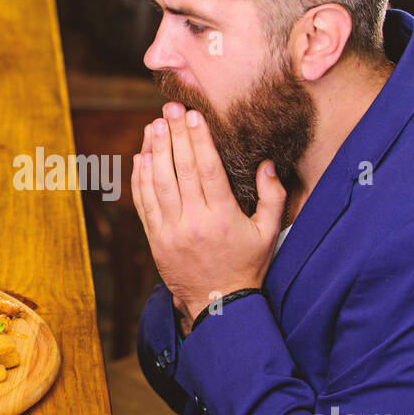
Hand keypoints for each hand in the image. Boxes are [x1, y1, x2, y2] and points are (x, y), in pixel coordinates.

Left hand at [131, 102, 287, 326]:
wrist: (218, 305)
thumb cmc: (247, 265)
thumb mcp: (269, 233)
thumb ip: (273, 197)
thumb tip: (267, 164)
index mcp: (222, 219)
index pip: (208, 171)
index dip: (199, 141)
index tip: (193, 116)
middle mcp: (193, 223)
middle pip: (181, 171)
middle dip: (174, 136)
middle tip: (169, 109)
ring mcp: (170, 232)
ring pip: (158, 185)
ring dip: (153, 152)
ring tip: (153, 125)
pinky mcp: (155, 240)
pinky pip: (144, 204)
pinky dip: (140, 179)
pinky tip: (141, 156)